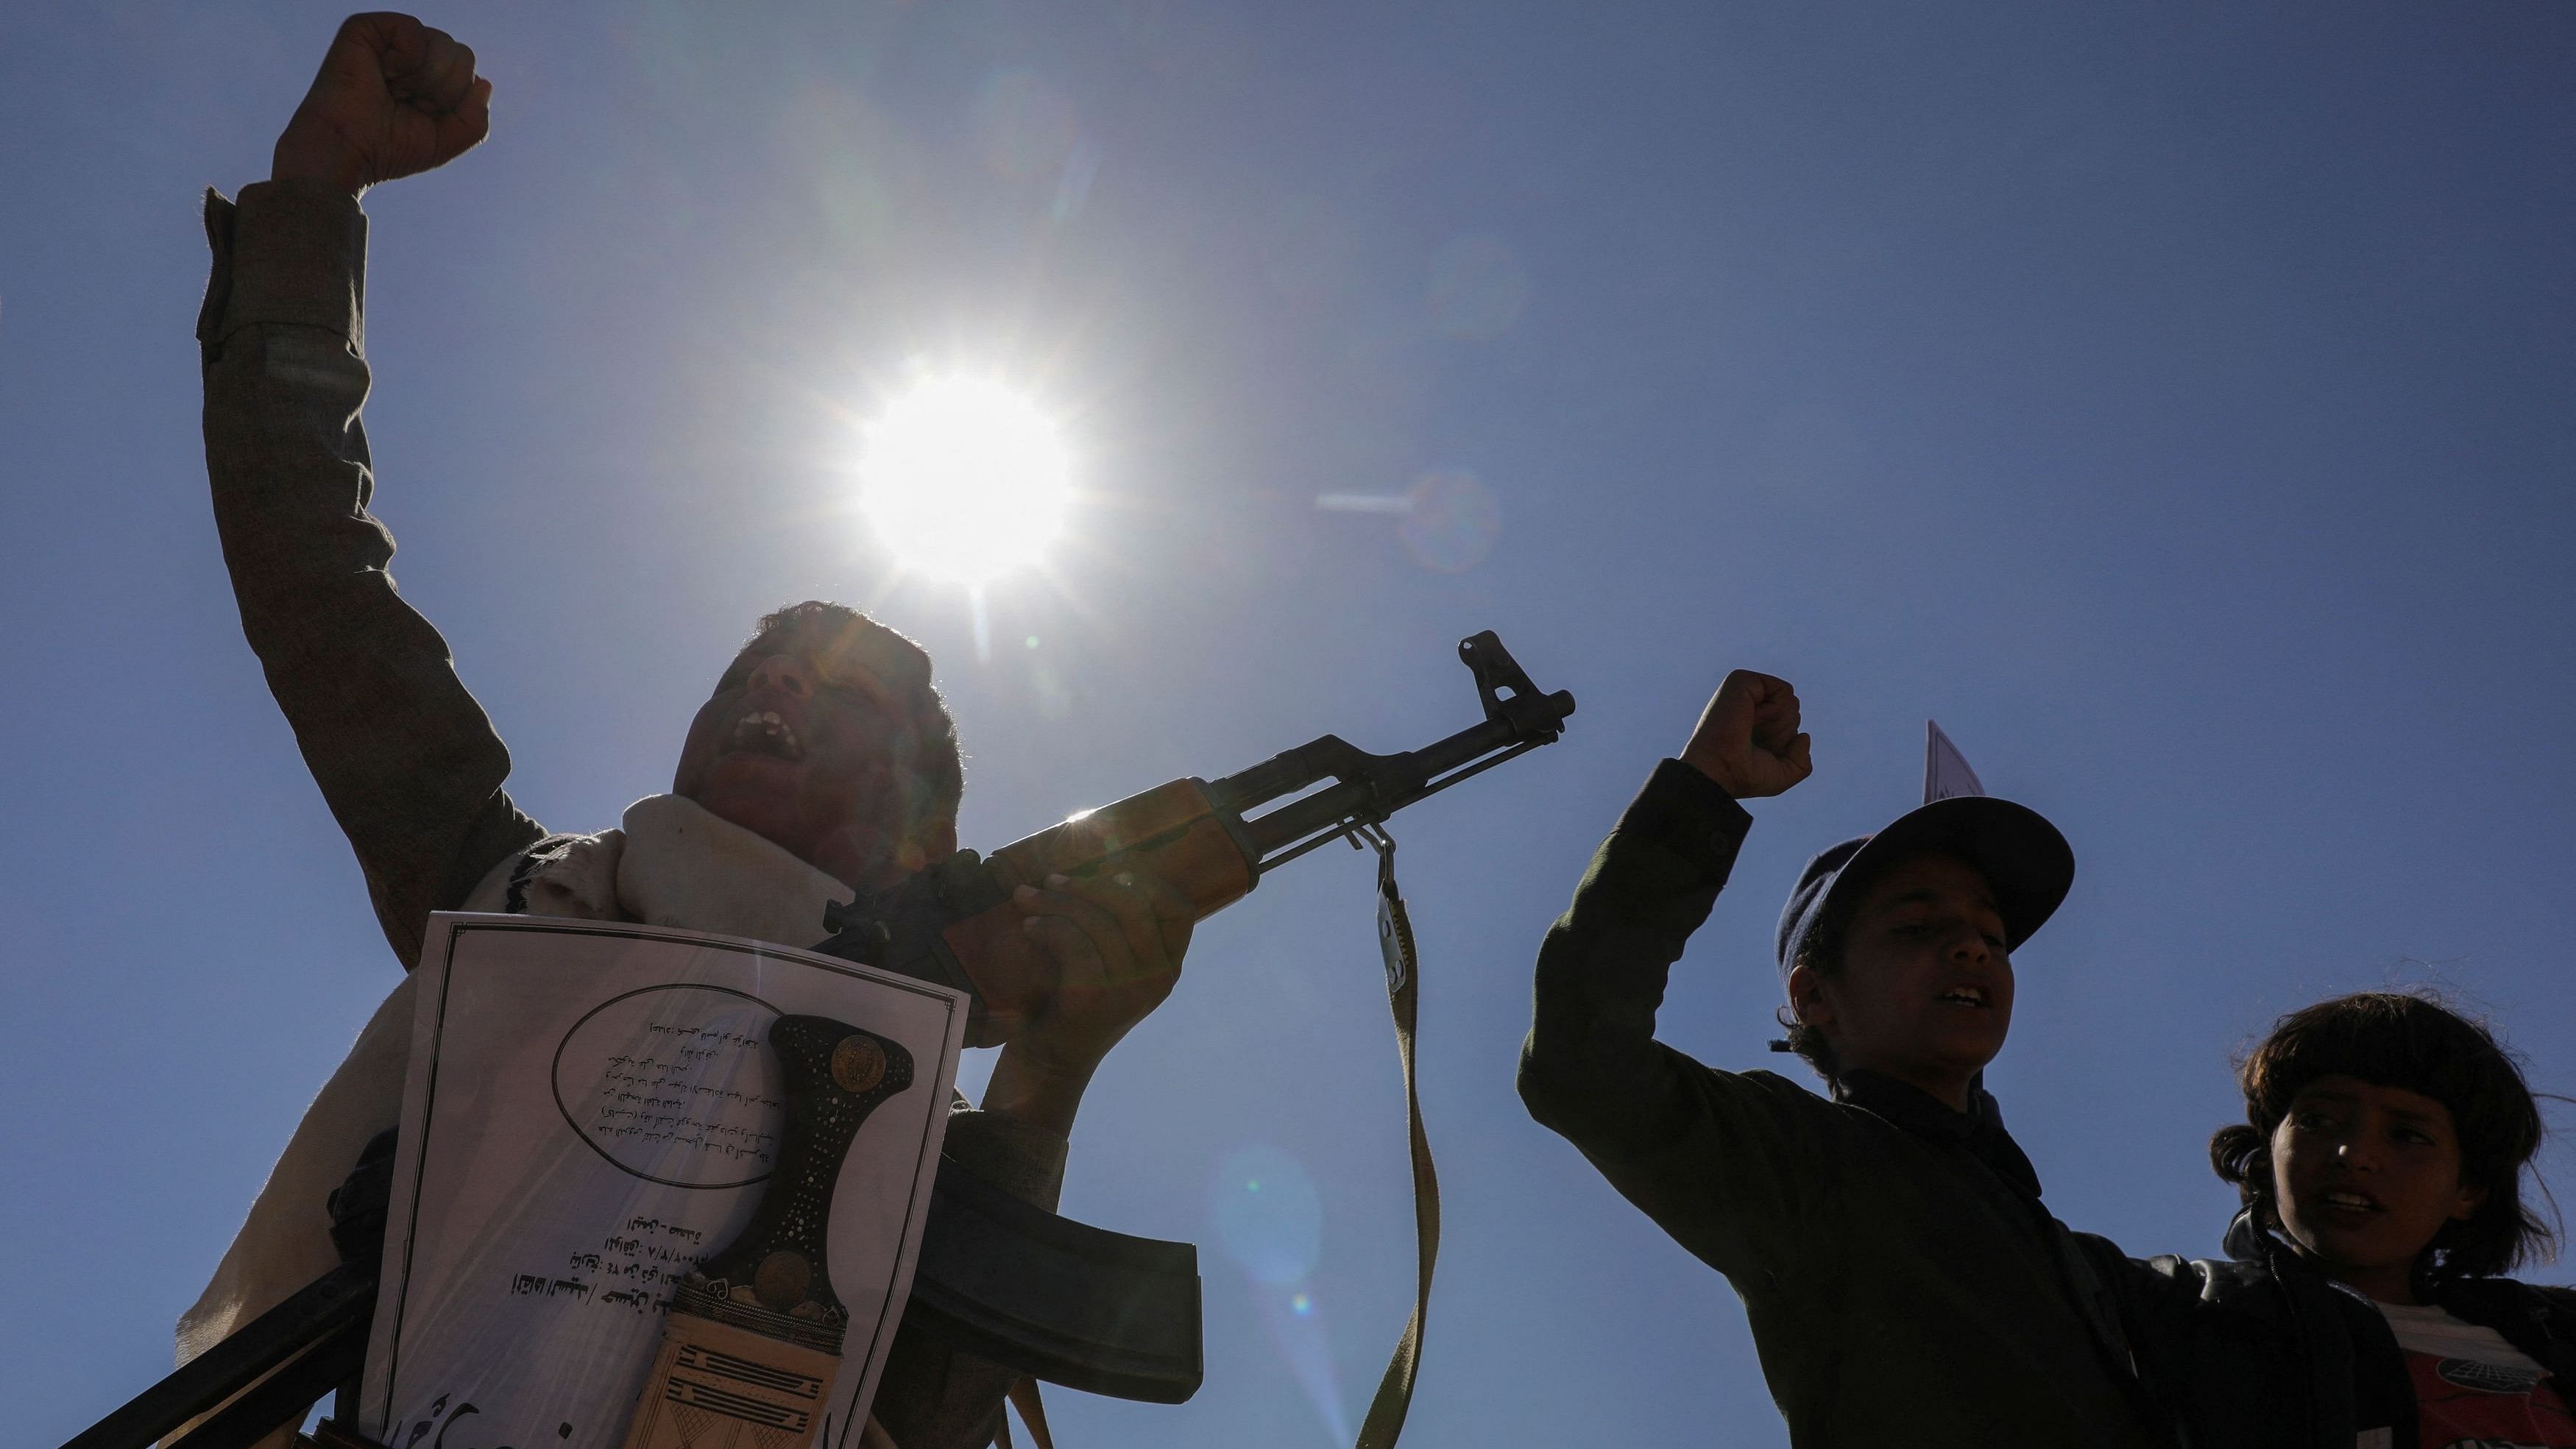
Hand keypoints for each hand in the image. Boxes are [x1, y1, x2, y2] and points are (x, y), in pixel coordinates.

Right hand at [270, 13, 490, 194]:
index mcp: (429, 77)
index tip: (423, 114)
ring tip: (393, 91)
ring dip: (424, 79)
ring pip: (444, 43)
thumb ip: (476, 117)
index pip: (468, 68)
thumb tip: (483, 82)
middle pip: (462, 55)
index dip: (455, 98)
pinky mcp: (366, 29)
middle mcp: (411, 55)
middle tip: (406, 103)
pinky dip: (406, 58)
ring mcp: (389, 41)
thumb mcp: (449, 140)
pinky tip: (385, 74)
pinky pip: (413, 28)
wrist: (349, 150)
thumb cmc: (392, 148)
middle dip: (444, 89)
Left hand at [981, 870, 1192, 1135]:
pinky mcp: (1095, 999)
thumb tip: (1097, 869)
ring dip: (1057, 902)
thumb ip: (1115, 928)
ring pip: (1098, 922)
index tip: (1109, 874)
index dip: (1148, 883)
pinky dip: (1048, 926)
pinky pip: (1074, 942)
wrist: (1050, 1065)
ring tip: (1027, 898)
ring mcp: (1129, 991)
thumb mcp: (1107, 964)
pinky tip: (1029, 927)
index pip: (1180, 910)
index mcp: (1167, 968)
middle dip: (1088, 885)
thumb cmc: (1072, 1003)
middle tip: (1051, 880)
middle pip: (1134, 906)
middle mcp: (1158, 980)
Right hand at [1680, 670, 1813, 797]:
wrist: (1719, 771)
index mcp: (1753, 723)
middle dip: (1783, 732)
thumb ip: (1801, 762)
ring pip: (1791, 701)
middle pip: (1793, 710)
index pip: (1790, 721)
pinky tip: (1752, 718)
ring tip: (1750, 729)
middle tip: (1754, 741)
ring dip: (1779, 723)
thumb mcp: (1782, 776)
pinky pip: (1784, 691)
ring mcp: (1744, 692)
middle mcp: (1748, 705)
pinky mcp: (1742, 681)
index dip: (1783, 742)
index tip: (1759, 752)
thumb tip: (1803, 736)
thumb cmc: (1743, 776)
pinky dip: (1776, 710)